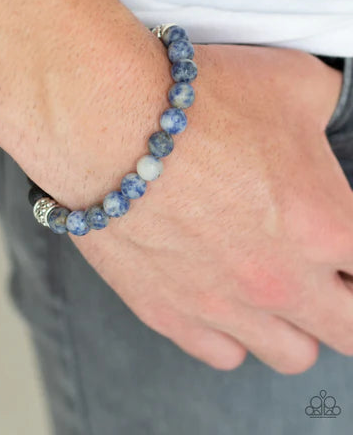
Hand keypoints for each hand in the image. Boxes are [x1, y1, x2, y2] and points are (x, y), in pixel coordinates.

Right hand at [65, 43, 352, 374]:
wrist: (109, 121)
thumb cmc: (199, 101)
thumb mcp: (294, 83)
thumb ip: (331, 107)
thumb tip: (334, 110)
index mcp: (324, 226)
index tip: (348, 248)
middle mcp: (281, 280)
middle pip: (349, 331)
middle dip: (348, 302)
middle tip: (331, 274)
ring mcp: (223, 306)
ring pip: (292, 354)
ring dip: (296, 324)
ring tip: (278, 288)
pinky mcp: (168, 312)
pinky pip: (224, 354)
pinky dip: (235, 333)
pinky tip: (226, 298)